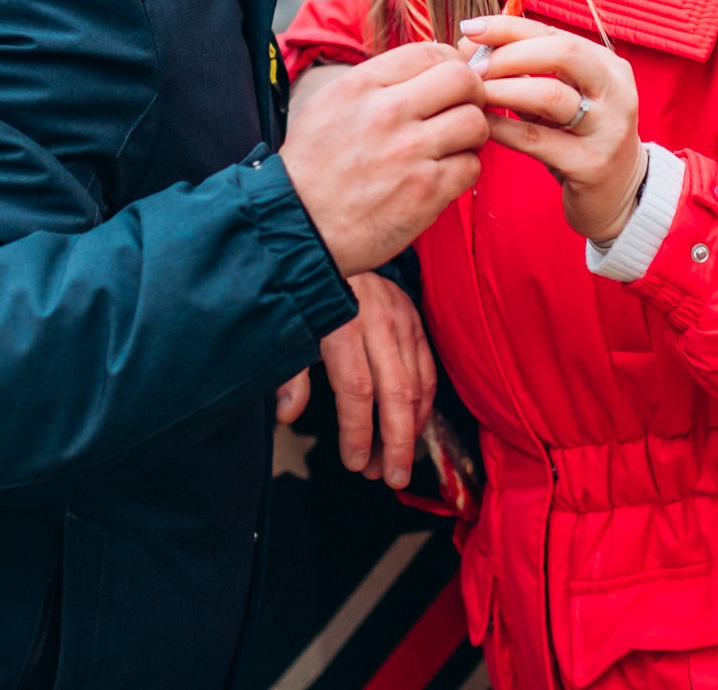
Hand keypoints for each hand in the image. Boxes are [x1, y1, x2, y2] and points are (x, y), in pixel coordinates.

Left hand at [271, 274, 434, 488]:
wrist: (333, 241)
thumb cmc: (307, 292)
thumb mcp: (289, 327)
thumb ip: (290, 373)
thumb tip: (289, 415)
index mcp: (342, 325)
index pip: (356, 389)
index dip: (357, 431)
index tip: (353, 461)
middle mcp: (377, 323)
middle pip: (396, 392)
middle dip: (396, 442)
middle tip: (390, 477)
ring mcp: (402, 321)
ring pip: (418, 385)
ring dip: (410, 430)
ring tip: (394, 463)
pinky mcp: (416, 320)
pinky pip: (428, 371)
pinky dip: (424, 405)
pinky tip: (412, 429)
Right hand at [282, 43, 486, 275]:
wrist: (298, 226)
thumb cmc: (313, 167)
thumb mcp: (330, 104)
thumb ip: (377, 82)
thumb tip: (423, 70)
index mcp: (362, 86)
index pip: (430, 51)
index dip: (450, 63)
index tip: (449, 81)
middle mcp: (388, 113)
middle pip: (462, 80)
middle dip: (472, 93)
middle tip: (462, 109)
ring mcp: (410, 153)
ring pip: (475, 123)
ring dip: (471, 135)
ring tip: (453, 146)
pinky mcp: (426, 192)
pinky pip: (471, 166)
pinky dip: (463, 170)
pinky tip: (442, 176)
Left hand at [460, 15, 644, 242]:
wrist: (620, 193)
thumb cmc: (580, 137)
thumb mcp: (564, 97)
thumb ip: (528, 70)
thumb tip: (472, 43)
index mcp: (608, 66)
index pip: (554, 33)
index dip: (508, 28)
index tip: (469, 29)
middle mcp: (616, 91)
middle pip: (562, 53)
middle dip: (509, 55)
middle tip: (472, 68)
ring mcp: (608, 129)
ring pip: (550, 95)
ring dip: (504, 89)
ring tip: (474, 94)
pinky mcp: (592, 164)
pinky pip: (538, 139)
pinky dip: (504, 128)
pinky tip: (482, 125)